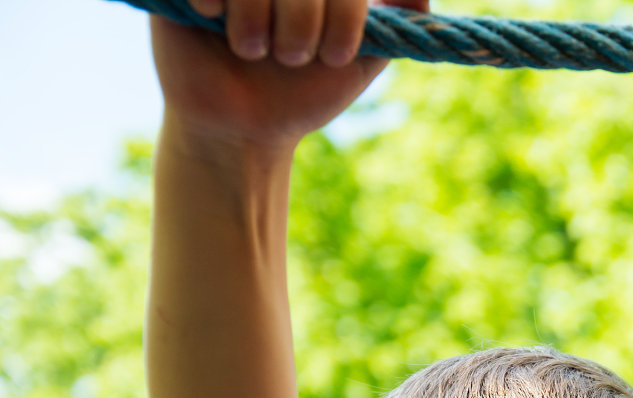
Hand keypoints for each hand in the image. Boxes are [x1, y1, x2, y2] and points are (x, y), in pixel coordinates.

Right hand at [150, 0, 428, 153]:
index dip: (344, 14)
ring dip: (260, 15)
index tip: (335, 56)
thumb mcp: (362, 58)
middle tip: (293, 59)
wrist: (242, 128)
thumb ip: (398, 20)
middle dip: (304, 18)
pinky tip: (213, 17)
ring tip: (253, 51)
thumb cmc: (302, 93)